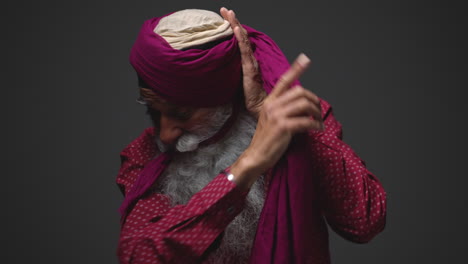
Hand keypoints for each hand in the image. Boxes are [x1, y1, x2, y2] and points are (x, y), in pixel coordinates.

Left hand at [220, 7, 265, 118]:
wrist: (258, 107)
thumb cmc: (247, 97)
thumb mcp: (235, 80)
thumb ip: (229, 71)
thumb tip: (216, 67)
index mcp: (246, 60)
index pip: (239, 40)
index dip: (233, 27)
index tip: (225, 16)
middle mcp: (249, 58)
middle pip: (240, 36)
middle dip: (232, 21)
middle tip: (224, 9)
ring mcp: (250, 62)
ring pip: (242, 39)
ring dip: (235, 25)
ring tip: (229, 13)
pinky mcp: (249, 68)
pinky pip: (244, 50)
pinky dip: (239, 38)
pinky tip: (235, 29)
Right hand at [231, 54, 323, 188]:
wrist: (256, 156)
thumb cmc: (266, 140)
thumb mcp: (270, 119)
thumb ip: (282, 109)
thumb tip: (303, 105)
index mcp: (269, 101)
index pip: (284, 81)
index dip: (296, 69)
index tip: (306, 59)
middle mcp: (272, 105)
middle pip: (300, 92)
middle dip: (314, 100)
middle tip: (318, 111)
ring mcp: (277, 116)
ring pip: (305, 105)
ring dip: (317, 113)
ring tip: (319, 121)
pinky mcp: (283, 127)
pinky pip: (306, 121)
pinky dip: (316, 125)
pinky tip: (317, 129)